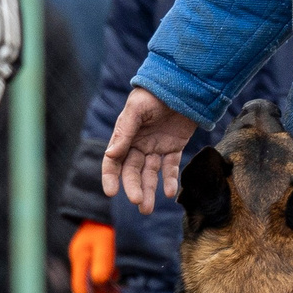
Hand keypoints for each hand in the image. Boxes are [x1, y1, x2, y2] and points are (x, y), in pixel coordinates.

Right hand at [69, 221, 125, 292]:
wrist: (108, 199)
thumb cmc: (109, 220)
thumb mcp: (107, 241)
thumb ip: (104, 262)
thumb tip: (100, 283)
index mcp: (81, 257)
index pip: (81, 288)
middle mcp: (82, 256)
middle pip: (91, 285)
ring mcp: (89, 252)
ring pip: (98, 278)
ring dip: (111, 288)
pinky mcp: (98, 247)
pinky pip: (103, 268)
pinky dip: (113, 276)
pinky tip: (124, 277)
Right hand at [102, 88, 201, 214]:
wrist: (183, 83)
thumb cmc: (154, 93)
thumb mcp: (136, 109)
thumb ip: (124, 131)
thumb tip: (110, 155)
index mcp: (125, 136)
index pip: (113, 161)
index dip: (110, 177)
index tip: (111, 192)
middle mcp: (139, 144)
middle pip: (133, 171)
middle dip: (134, 187)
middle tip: (138, 202)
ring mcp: (157, 147)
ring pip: (150, 174)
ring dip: (149, 190)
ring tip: (147, 209)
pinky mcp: (174, 147)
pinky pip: (170, 167)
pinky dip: (169, 180)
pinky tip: (169, 193)